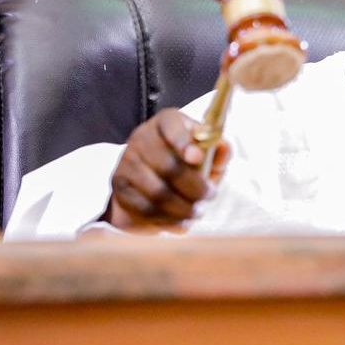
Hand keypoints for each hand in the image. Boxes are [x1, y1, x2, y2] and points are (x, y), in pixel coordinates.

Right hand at [103, 108, 230, 231]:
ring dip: (182, 207)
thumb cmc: (187, 160)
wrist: (156, 176)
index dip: (183, 142)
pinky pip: (145, 208)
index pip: (172, 125)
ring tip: (198, 212)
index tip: (197, 158)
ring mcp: (127, 162)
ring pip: (157, 192)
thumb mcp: (206, 151)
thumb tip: (224, 147)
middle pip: (167, 165)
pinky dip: (167, 219)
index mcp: (166, 122)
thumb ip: (218, 148)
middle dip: (194, 186)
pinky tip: (182, 222)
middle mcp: (142, 137)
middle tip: (209, 196)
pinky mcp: (120, 187)